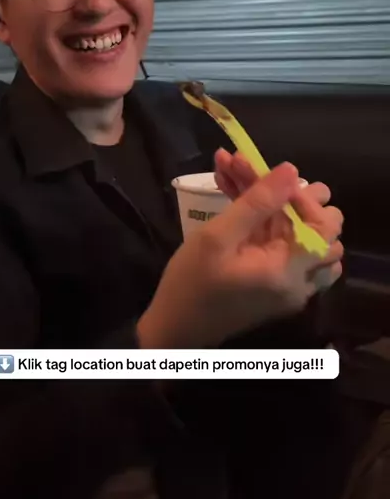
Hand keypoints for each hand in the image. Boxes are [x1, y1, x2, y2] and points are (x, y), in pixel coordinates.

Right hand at [138, 162, 343, 348]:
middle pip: (316, 228)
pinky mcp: (273, 282)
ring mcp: (287, 284)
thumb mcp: (217, 237)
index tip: (269, 177)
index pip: (325, 226)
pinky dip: (260, 217)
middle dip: (286, 195)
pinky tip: (230, 187)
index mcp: (289, 272)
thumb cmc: (191, 284)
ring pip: (295, 231)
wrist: (173, 328)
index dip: (303, 197)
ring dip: (271, 201)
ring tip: (237, 175)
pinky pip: (279, 243)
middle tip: (253, 174)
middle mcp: (299, 281)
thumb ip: (256, 203)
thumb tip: (291, 170)